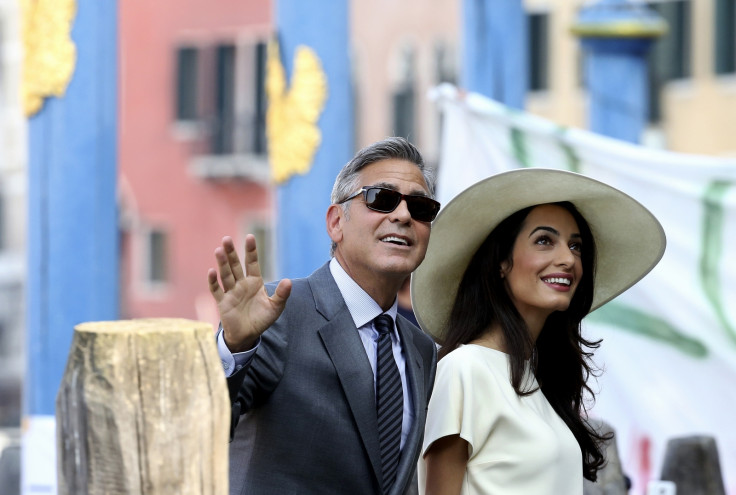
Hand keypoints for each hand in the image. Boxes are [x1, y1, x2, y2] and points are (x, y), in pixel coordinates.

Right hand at [208, 235, 291, 352]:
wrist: (248, 335)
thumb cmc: (261, 319)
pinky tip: (211, 272)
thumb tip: (288, 281)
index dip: (251, 251)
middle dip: (231, 253)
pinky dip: (213, 282)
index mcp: (254, 282)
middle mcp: (241, 284)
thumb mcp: (275, 307)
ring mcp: (231, 292)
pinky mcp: (223, 302)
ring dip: (222, 263)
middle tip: (226, 239)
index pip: (252, 263)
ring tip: (219, 250)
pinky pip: (216, 290)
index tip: (250, 237)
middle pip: (235, 265)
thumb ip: (282, 294)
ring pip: (225, 275)